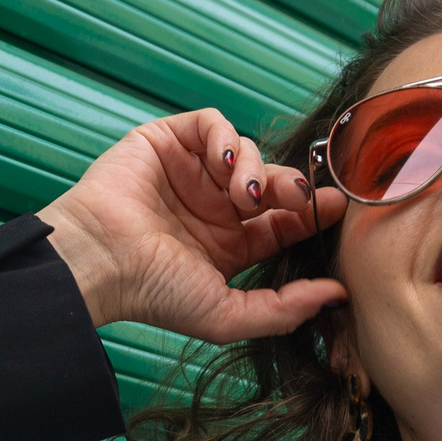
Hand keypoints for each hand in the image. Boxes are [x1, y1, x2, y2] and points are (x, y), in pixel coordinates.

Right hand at [40, 110, 347, 340]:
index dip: (311, 213)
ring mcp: (190, 173)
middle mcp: (212, 207)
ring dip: (254, 167)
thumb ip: (286, 309)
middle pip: (270, 183)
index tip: (336, 206)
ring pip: (246, 151)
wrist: (103, 262)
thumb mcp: (228, 316)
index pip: (282, 222)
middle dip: (288, 187)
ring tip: (240, 193)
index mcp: (229, 246)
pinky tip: (223, 161)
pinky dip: (225, 136)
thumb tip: (339, 294)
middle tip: (294, 197)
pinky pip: (211, 124)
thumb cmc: (155, 293)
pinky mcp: (167, 142)